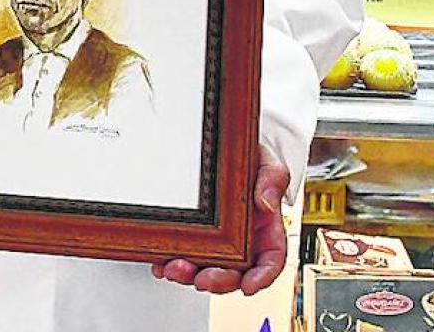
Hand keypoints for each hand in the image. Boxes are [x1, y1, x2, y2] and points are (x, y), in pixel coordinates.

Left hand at [152, 146, 290, 295]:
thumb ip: (273, 179)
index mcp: (265, 230)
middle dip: (218, 281)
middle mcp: (241, 241)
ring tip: (175, 269)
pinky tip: (160, 263)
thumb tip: (266, 203)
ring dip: (189, 275)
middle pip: (234, 272)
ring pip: (204, 268)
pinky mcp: (190, 234)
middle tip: (203, 280)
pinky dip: (168, 263)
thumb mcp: (267, 163)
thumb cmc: (250, 159)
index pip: (270, 261)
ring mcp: (215, 240)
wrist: (222, 147)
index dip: (261, 278)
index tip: (248, 286)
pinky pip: (180, 254)